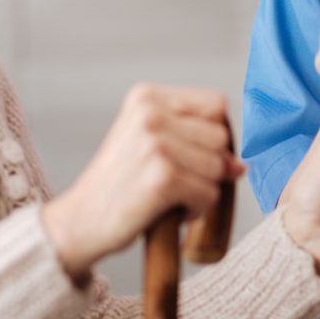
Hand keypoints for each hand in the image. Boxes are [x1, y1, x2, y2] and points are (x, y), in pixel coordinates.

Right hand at [41, 84, 242, 281]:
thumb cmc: (118, 185)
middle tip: (175, 182)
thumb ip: (193, 142)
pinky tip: (170, 212)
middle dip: (208, 166)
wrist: (80, 221)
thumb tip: (239, 164)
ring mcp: (156, 144)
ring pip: (218, 167)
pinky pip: (209, 194)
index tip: (194, 156)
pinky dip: (197, 211)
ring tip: (170, 197)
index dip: (214, 134)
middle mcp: (150, 113)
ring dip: (202, 190)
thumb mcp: (148, 146)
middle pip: (220, 137)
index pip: (216, 104)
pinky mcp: (162, 177)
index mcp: (146, 96)